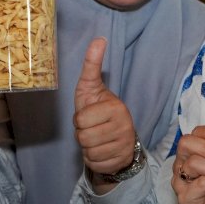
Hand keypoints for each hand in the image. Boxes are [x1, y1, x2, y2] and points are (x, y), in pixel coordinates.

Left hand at [74, 37, 135, 176]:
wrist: (117, 137)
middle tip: (93, 128)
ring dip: (87, 148)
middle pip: (84, 138)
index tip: (90, 116)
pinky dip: (94, 160)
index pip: (81, 120)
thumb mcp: (91, 86)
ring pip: (89, 153)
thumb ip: (92, 64)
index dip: (79, 120)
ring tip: (97, 139)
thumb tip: (99, 39)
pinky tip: (102, 151)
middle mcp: (125, 126)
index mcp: (116, 108)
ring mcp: (125, 145)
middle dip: (83, 135)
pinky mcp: (122, 161)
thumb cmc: (98, 110)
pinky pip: (96, 165)